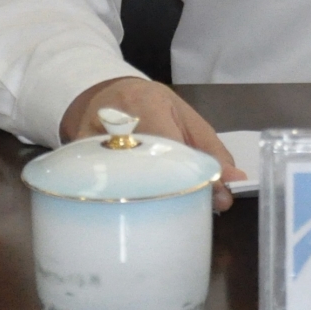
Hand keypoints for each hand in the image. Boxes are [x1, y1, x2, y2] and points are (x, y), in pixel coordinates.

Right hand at [61, 76, 240, 210]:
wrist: (103, 94)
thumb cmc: (149, 105)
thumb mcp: (185, 116)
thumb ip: (210, 149)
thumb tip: (234, 180)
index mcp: (146, 104)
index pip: (173, 145)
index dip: (196, 175)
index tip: (216, 198)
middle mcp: (113, 122)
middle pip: (144, 168)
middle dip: (172, 194)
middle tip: (191, 210)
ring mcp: (89, 144)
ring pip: (120, 184)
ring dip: (145, 202)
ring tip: (164, 215)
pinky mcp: (75, 163)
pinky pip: (98, 190)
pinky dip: (120, 204)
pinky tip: (134, 213)